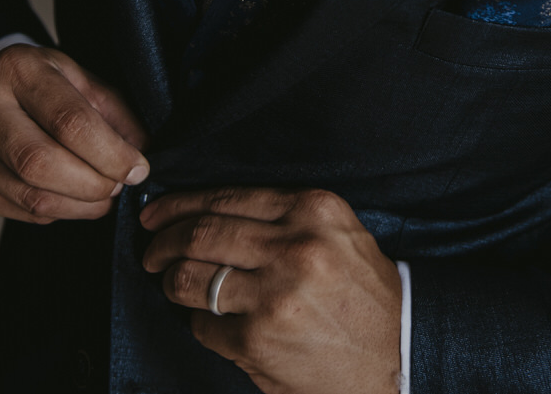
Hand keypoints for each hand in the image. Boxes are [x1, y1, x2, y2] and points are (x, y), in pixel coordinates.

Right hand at [0, 43, 150, 223]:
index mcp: (17, 67)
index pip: (68, 120)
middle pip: (40, 163)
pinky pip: (16, 210)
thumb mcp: (79, 78)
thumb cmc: (40, 82)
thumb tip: (140, 153)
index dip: (110, 153)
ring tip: (101, 196)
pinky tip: (69, 198)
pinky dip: (54, 213)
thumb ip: (112, 113)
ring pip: (28, 195)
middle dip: (92, 185)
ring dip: (78, 206)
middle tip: (117, 186)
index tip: (137, 168)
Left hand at [142, 187, 402, 393]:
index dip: (179, 205)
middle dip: (163, 243)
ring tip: (173, 285)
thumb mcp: (339, 233)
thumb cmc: (365, 293)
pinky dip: (197, 322)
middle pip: (200, 234)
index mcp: (314, 210)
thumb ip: (285, 217)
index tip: (156, 213)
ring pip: (192, 278)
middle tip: (151, 252)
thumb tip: (208, 211)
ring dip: (171, 282)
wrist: (398, 352)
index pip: (226, 198)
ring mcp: (275, 295)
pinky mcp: (260, 339)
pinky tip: (209, 321)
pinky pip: (203, 324)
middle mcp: (295, 246)